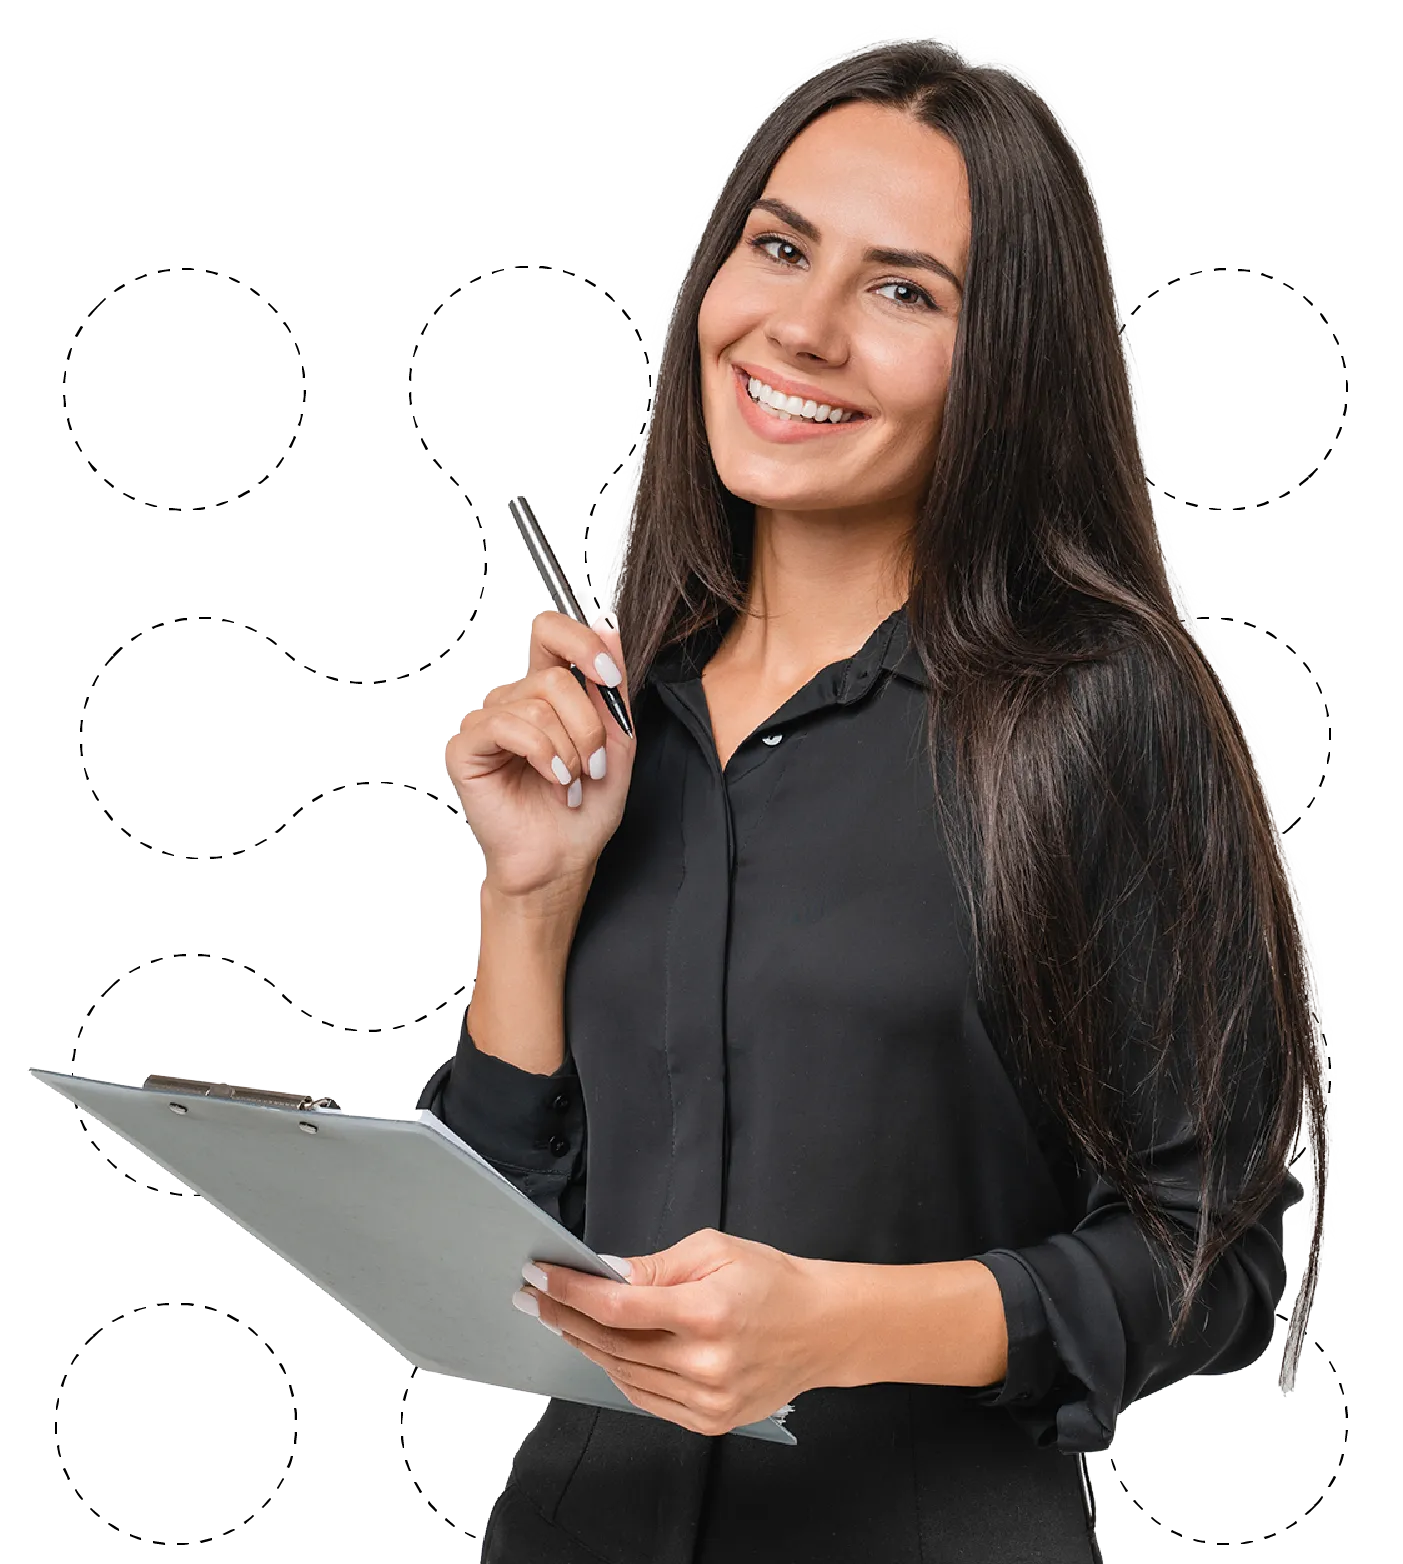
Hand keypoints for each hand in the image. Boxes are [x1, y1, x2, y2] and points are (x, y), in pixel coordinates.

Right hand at [445, 610, 636, 903]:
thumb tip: (608, 623)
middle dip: (589, 727)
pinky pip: (509, 726)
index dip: (583, 643)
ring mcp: (488, 722)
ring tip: (571, 782)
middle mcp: (515, 701)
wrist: (563, 859)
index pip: (551, 631)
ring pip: (538, 705)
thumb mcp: (618, 740)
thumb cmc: (585, 810)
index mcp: (548, 693)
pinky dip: (543, 756)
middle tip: (592, 766)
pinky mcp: (467, 747)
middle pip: (556, 677)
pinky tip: (553, 782)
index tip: (610, 676)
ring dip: (569, 752)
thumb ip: (611, 684)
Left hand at [516, 1229, 835, 1437]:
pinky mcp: (710, 1421)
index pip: (618, 1306)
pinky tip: (602, 1350)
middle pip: (613, 1344)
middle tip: (534, 1297)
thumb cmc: (772, 1282)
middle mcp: (706, 1363)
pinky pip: (646, 1398)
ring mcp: (707, 1400)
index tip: (540, 1276)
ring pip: (623, 1375)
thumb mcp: (714, 1251)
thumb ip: (655, 1266)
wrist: (823, 1328)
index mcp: (707, 1313)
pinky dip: (618, 1373)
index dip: (571, 1291)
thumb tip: (604, 1273)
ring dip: (585, 1346)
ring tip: (561, 1320)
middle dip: (566, 1317)